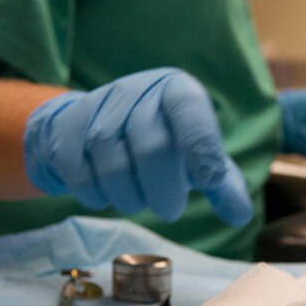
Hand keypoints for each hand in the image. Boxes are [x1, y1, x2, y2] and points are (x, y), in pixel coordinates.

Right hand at [23, 68, 252, 225]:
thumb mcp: (195, 156)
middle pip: (151, 146)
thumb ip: (222, 183)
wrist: (92, 123)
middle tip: (171, 210)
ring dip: (129, 196)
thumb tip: (240, 215)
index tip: (209, 181)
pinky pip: (78, 170)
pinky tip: (106, 195)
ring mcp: (97, 106)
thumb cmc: (159, 141)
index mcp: (176, 91)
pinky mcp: (65, 127)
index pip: (190, 110)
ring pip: (111, 161)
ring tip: (139, 202)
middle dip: (164, 189)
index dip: (202, 146)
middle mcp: (137, 90)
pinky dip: (95, 193)